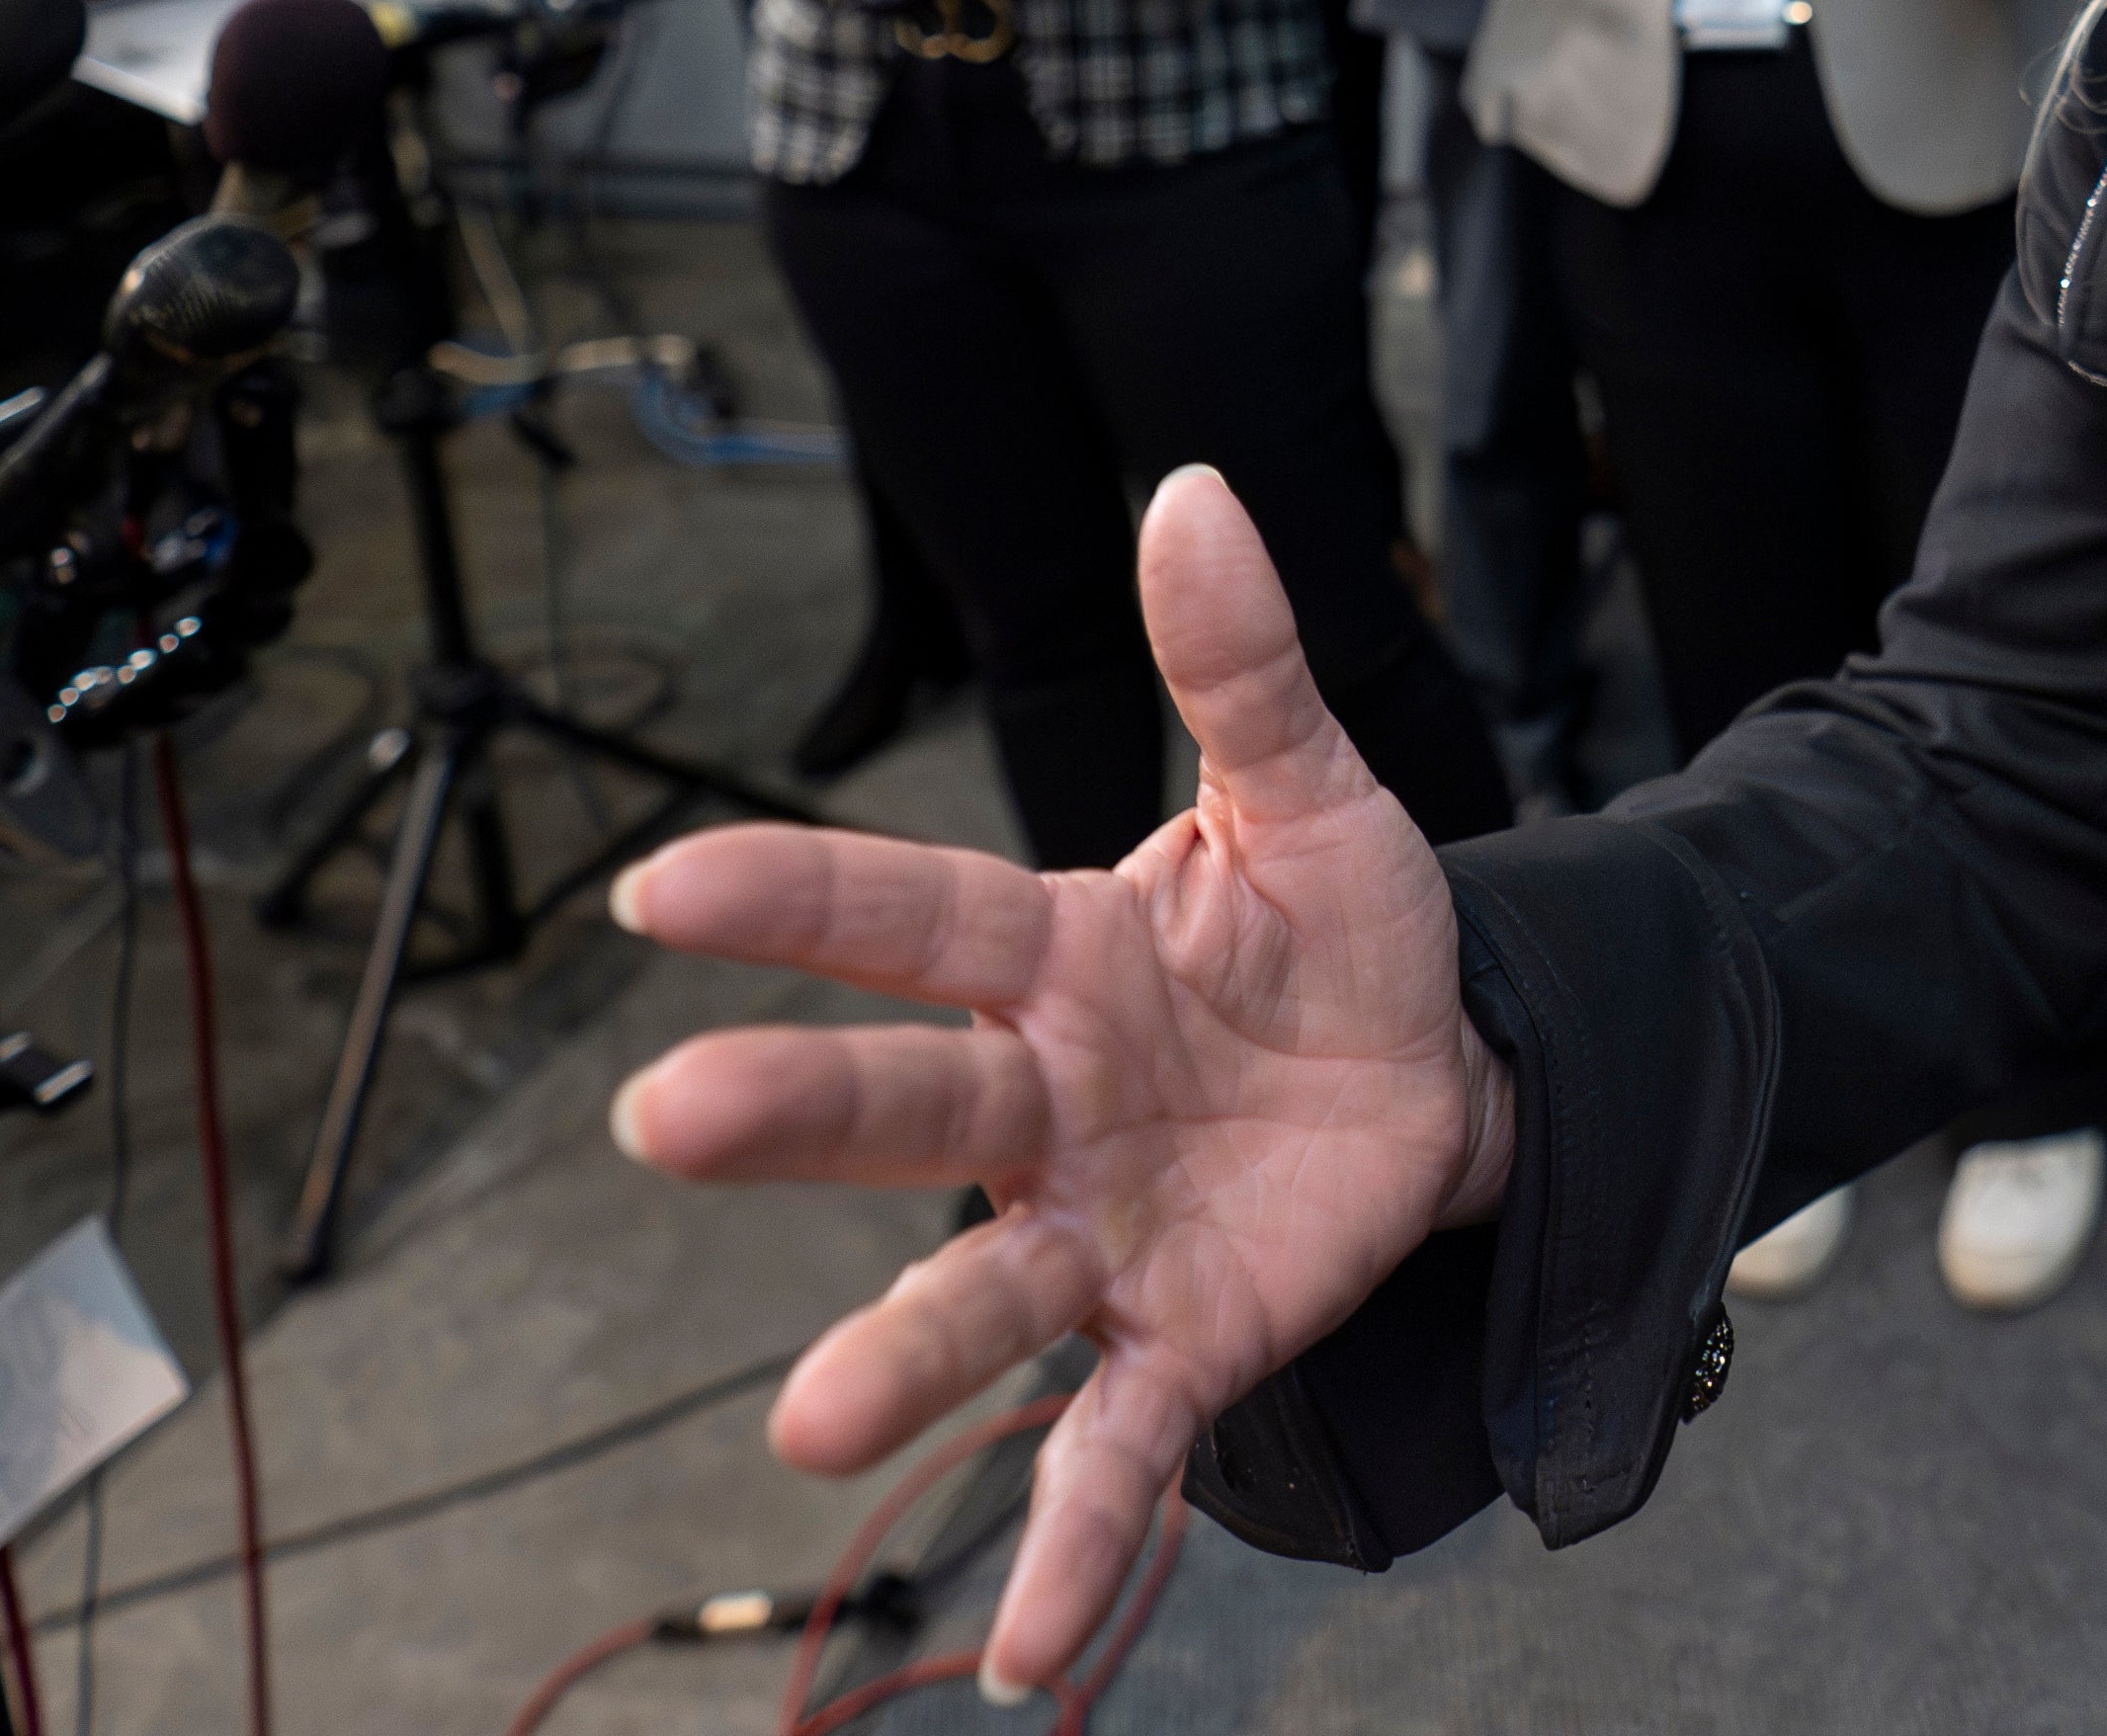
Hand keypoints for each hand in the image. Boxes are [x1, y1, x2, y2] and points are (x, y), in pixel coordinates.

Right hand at [608, 471, 1510, 1694]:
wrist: (1450, 1074)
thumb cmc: (1341, 934)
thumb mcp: (1319, 789)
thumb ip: (1243, 661)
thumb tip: (1192, 487)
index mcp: (1055, 952)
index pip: (906, 915)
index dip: (789, 902)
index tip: (656, 887)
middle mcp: (1041, 1101)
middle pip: (904, 1105)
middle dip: (787, 1113)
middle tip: (665, 1121)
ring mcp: (1099, 1234)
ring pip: (978, 1299)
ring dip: (894, 1367)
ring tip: (811, 1434)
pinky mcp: (1183, 1341)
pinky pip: (1115, 1452)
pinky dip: (1070, 1551)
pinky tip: (1034, 1655)